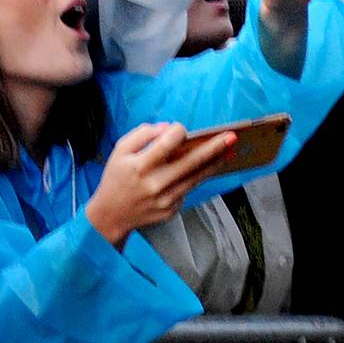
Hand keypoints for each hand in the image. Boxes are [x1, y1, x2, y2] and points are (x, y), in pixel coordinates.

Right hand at [85, 123, 238, 247]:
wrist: (111, 215)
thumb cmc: (116, 178)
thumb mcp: (120, 150)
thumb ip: (143, 134)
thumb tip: (168, 127)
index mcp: (139, 166)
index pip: (167, 143)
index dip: (177, 131)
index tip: (180, 129)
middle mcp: (155, 183)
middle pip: (190, 162)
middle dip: (214, 148)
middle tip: (232, 136)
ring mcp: (165, 199)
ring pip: (196, 178)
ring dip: (215, 163)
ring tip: (230, 151)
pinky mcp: (171, 210)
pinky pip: (188, 189)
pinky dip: (197, 178)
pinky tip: (208, 167)